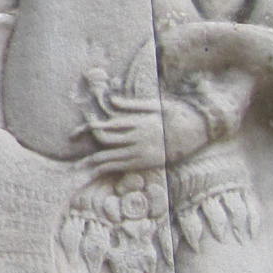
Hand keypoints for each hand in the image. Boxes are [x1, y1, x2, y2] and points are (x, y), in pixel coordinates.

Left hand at [76, 85, 209, 174]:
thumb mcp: (156, 105)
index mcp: (139, 122)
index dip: (90, 128)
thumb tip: (112, 101)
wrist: (201, 131)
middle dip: (87, 143)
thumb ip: (133, 105)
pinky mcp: (149, 162)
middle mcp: (138, 138)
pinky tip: (99, 171)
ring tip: (78, 167)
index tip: (76, 131)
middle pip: (106, 142)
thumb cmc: (178, 114)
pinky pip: (125, 166)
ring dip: (94, 161)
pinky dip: (110, 168)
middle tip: (72, 145)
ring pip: (113, 157)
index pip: (108, 126)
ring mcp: (143, 151)